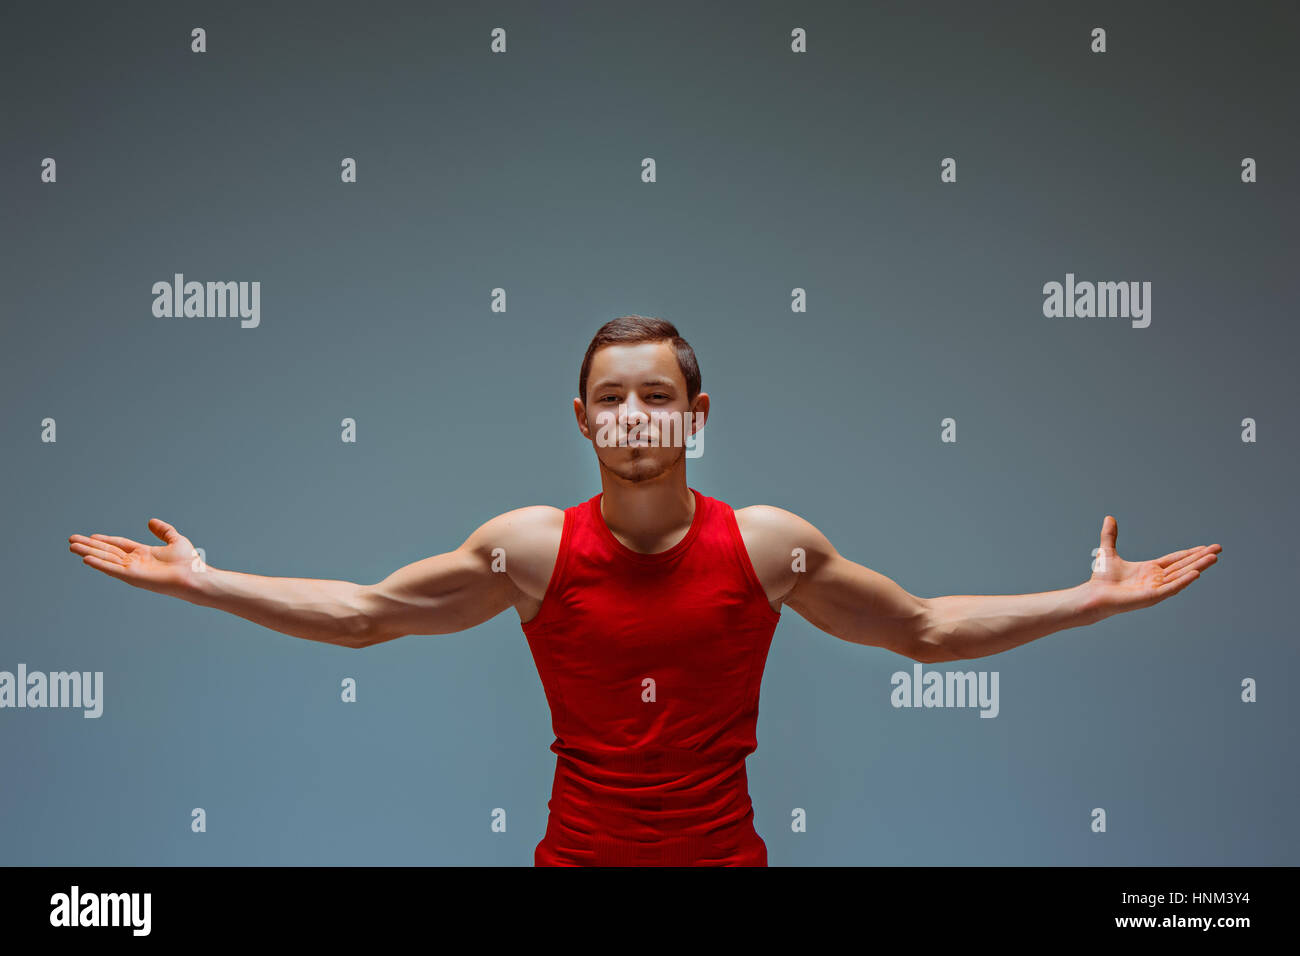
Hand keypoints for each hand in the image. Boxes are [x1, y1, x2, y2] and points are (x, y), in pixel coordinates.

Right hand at [68, 519, 201, 595]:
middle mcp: (135, 562)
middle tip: (72, 540)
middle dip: (90, 545)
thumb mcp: (175, 540)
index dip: (105, 540)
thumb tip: (151, 521)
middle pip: (108, 551)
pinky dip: (99, 564)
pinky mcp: (132, 576)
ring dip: (88, 552)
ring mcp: (132, 570)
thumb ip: (163, 531)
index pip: (119, 545)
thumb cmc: (189, 562)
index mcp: (143, 554)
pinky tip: (86, 558)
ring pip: (106, 558)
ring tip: (72, 546)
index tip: (91, 536)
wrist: (194, 576)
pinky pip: (112, 569)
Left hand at [1084, 515, 1220, 619]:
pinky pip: (1172, 588)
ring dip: (1198, 566)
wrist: (1095, 595)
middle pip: (1183, 566)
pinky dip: (1184, 580)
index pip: (1175, 560)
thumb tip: (1109, 518)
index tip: (1205, 547)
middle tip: (1218, 549)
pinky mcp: (1153, 597)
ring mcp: (1156, 588)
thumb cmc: (1102, 579)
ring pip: (1182, 575)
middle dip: (1201, 557)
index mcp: (1150, 570)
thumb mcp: (1108, 552)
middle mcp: (1156, 579)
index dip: (1190, 553)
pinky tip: (1197, 573)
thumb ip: (1110, 535)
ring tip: (1214, 558)